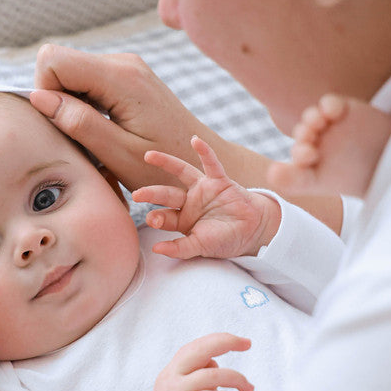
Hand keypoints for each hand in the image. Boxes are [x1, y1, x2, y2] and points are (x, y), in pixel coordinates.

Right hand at [31, 44, 252, 190]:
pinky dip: (85, 105)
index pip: (53, 60)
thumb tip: (39, 98)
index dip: (46, 92)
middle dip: (58, 99)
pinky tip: (105, 129)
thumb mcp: (118, 154)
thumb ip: (79, 124)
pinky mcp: (127, 77)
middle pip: (59, 63)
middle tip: (82, 136)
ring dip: (71, 105)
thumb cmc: (163, 167)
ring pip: (71, 72)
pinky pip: (87, 80)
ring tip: (97, 136)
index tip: (65, 126)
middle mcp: (123, 63)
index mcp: (121, 78)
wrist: (202, 163)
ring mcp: (126, 67)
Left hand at [133, 136, 281, 258]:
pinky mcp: (219, 181)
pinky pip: (211, 164)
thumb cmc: (225, 240)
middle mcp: (189, 202)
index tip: (151, 220)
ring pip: (181, 172)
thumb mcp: (200, 247)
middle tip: (137, 195)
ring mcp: (203, 189)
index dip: (157, 218)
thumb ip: (179, 248)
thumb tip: (156, 249)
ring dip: (166, 163)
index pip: (165, 217)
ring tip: (148, 155)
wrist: (252, 232)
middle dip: (152, 194)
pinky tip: (195, 140)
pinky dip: (204, 152)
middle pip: (167, 195)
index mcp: (182, 220)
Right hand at [139, 332, 251, 390]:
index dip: (218, 340)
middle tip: (247, 344)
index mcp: (171, 372)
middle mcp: (170, 381)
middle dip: (226, 343)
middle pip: (199, 352)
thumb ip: (199, 373)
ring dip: (238, 379)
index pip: (193, 348)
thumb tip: (216, 358)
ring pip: (214, 375)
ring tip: (249, 389)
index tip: (242, 341)